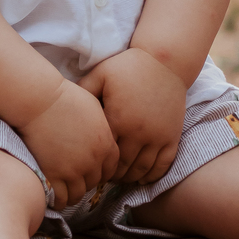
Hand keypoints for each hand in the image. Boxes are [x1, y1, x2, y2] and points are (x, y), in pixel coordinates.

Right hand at [18, 79, 119, 207]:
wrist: (39, 101)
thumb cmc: (64, 98)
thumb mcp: (94, 108)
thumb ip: (103, 127)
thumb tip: (103, 136)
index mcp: (106, 144)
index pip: (110, 169)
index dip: (101, 172)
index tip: (91, 170)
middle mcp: (93, 160)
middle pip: (94, 182)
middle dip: (85, 181)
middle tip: (74, 178)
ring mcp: (73, 170)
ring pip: (78, 194)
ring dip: (72, 194)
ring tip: (63, 190)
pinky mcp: (54, 176)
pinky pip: (61, 198)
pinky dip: (58, 200)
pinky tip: (53, 196)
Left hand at [81, 47, 185, 184]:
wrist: (165, 61)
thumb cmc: (129, 66)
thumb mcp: (101, 74)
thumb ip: (83, 91)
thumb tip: (66, 107)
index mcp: (117, 120)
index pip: (104, 153)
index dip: (96, 163)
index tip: (90, 165)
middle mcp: (138, 133)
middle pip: (122, 166)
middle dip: (112, 175)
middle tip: (103, 176)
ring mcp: (158, 136)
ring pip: (142, 169)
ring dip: (130, 177)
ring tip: (120, 177)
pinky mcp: (172, 136)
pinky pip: (163, 164)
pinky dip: (153, 175)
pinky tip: (142, 177)